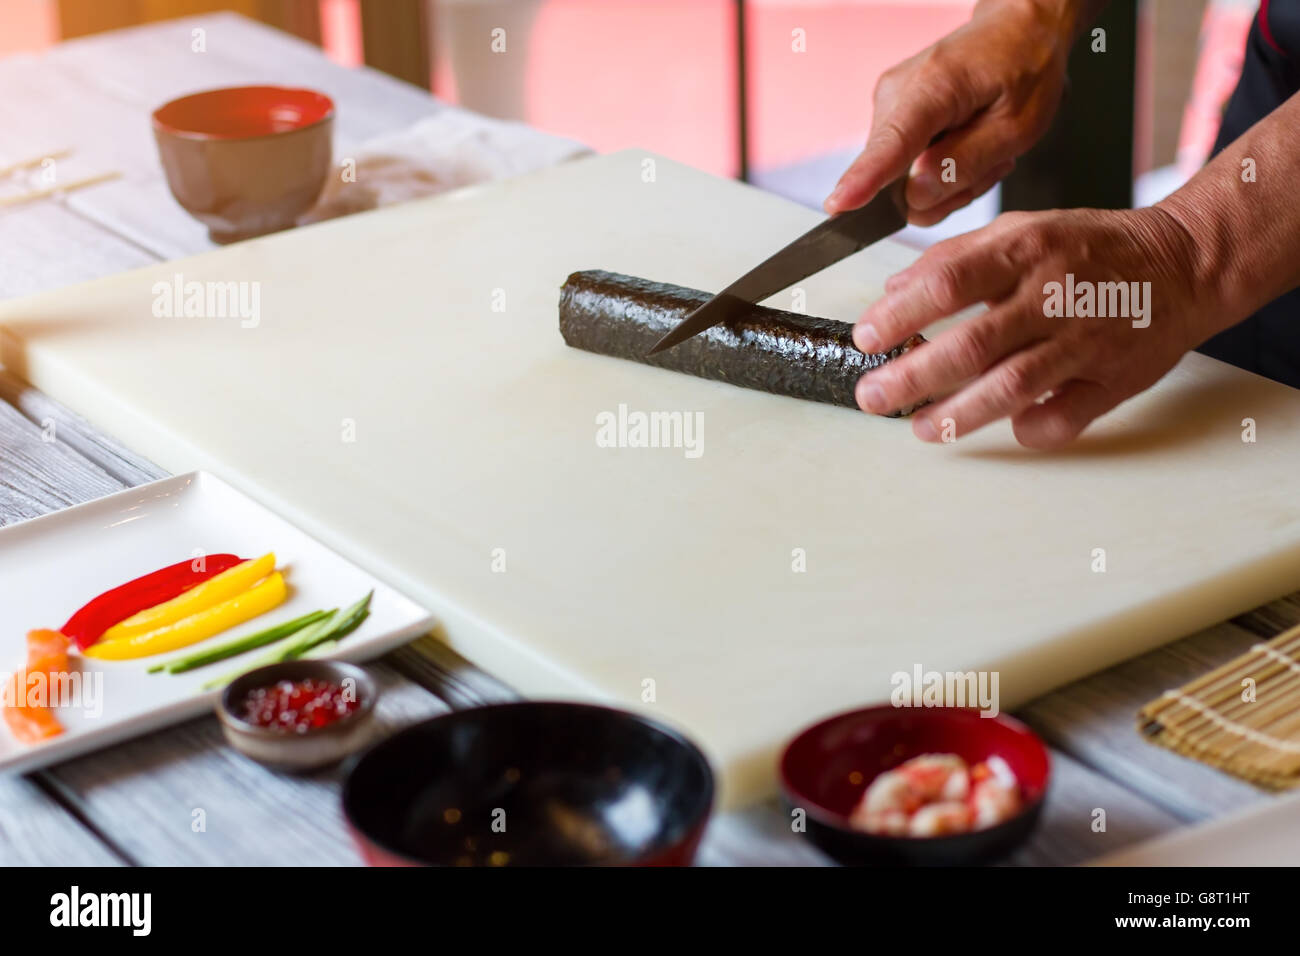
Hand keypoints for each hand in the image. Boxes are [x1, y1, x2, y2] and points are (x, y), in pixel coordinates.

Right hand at [824, 0, 1083, 224]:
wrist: (1017, 30)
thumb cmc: (1023, 68)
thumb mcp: (1017, 126)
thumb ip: (966, 164)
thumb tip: (916, 196)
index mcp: (933, 87)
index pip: (892, 144)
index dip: (864, 179)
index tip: (838, 205)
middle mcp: (897, 95)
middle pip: (899, 181)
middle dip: (946, 190)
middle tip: (990, 164)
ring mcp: (888, 106)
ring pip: (904, 182)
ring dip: (948, 180)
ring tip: (984, 150)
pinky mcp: (890, 117)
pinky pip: (906, 169)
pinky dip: (941, 168)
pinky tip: (966, 145)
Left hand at [853, 206, 1216, 447]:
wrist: (1183, 265)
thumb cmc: (1090, 249)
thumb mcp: (1023, 229)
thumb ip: (955, 258)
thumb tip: (894, 290)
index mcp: (1026, 250)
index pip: (950, 282)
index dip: (901, 313)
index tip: (866, 337)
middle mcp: (1053, 296)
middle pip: (972, 345)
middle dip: (913, 377)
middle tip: (874, 396)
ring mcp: (1086, 340)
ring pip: (1013, 387)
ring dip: (959, 415)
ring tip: (921, 428)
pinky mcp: (1114, 379)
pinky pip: (1065, 417)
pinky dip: (1031, 429)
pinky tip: (1007, 429)